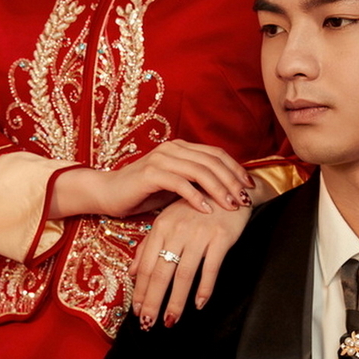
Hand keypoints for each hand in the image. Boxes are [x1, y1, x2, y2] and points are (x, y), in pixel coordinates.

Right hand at [49, 141, 254, 220]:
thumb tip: (228, 192)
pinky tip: (207, 211)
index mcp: (181, 148)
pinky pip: (180, 184)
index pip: (217, 154)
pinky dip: (196, 197)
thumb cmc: (144, 193)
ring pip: (199, 171)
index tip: (250, 187)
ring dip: (218, 189)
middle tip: (245, 199)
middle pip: (212, 161)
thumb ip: (197, 184)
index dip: (236, 169)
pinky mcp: (150, 174)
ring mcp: (161, 159)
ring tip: (231, 206)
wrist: (108, 194)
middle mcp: (173, 148)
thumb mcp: (176, 187)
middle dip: (232, 180)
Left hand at [130, 195, 252, 327]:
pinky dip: (205, 287)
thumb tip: (133, 273)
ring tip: (171, 320)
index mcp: (162, 227)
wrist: (229, 189)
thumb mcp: (169, 221)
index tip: (137, 312)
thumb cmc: (196, 208)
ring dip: (177, 300)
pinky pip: (211, 268)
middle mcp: (178, 231)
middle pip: (162, 273)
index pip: (147, 265)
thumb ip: (149, 245)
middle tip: (148, 324)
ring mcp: (200, 234)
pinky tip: (199, 304)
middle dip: (154, 301)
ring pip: (184, 274)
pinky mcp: (221, 238)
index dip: (141, 291)